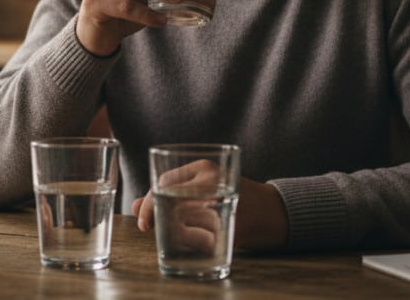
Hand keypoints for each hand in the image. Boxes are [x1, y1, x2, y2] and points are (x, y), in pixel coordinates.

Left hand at [133, 166, 289, 252]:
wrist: (276, 211)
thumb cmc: (235, 197)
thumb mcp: (204, 188)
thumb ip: (172, 193)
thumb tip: (133, 206)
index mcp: (205, 167)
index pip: (164, 182)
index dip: (147, 201)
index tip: (141, 219)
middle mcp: (212, 180)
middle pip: (169, 197)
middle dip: (154, 215)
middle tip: (146, 227)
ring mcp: (222, 200)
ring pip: (181, 217)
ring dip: (170, 230)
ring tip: (171, 234)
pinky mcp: (231, 222)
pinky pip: (200, 236)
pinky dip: (190, 241)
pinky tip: (191, 242)